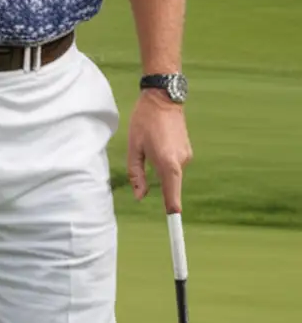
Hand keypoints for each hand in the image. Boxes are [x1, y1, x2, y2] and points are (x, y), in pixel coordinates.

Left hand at [127, 90, 191, 211]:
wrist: (164, 99)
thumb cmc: (144, 122)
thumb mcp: (133, 148)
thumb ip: (136, 175)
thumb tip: (140, 197)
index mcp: (167, 162)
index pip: (172, 194)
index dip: (172, 210)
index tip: (174, 223)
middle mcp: (181, 162)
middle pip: (169, 184)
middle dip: (157, 181)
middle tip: (145, 154)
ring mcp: (187, 156)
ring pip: (170, 174)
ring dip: (159, 167)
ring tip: (149, 143)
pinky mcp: (188, 152)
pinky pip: (174, 165)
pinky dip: (165, 162)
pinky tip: (157, 143)